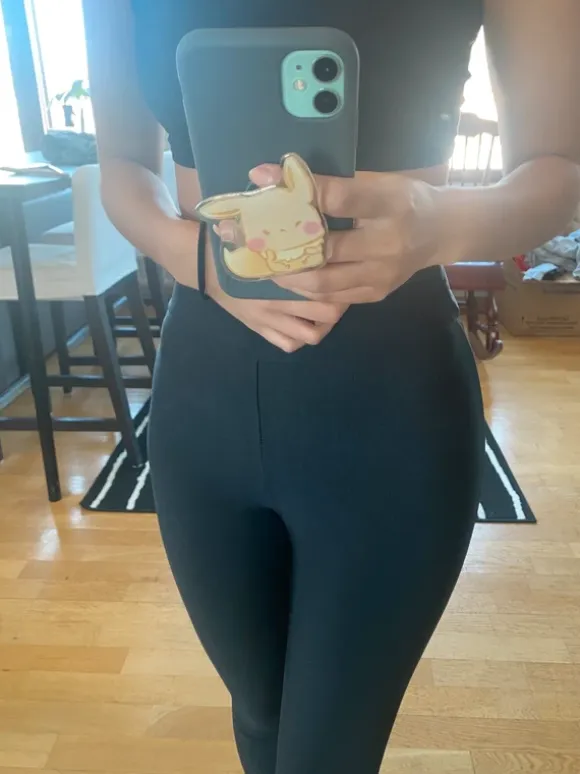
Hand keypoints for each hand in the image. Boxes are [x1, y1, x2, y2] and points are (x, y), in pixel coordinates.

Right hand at [205, 238, 347, 353]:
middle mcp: (277, 303)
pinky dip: (299, 339)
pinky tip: (303, 326)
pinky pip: (287, 344)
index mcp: (280, 278)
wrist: (205, 266)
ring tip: (324, 316)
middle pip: (325, 315)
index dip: (343, 286)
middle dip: (338, 308)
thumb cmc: (239, 248)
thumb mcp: (265, 243)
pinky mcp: (259, 329)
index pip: (323, 289)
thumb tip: (321, 230)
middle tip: (342, 298)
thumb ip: (290, 245)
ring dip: (322, 327)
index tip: (348, 277)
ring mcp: (268, 320)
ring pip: (309, 335)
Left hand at [249, 166, 450, 303]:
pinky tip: (288, 279)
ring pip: (324, 282)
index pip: (340, 198)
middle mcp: (388, 244)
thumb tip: (280, 174)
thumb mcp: (380, 181)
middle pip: (326, 249)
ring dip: (289, 275)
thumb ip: (337, 183)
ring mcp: (382, 274)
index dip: (300, 190)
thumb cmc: (405, 199)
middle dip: (284, 245)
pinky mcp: (375, 293)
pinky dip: (306, 289)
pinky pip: (332, 298)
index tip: (263, 179)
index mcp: (391, 205)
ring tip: (265, 265)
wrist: (440, 232)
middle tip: (253, 240)